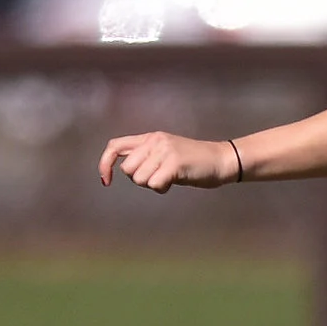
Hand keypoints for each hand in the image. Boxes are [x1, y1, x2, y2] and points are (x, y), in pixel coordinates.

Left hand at [98, 132, 238, 192]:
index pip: (115, 146)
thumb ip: (145, 156)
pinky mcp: (174, 162)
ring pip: (140, 179)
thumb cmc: (193, 162)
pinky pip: (155, 184)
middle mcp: (155, 141)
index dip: (105, 164)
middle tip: (159, 176)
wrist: (220, 160)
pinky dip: (163, 188)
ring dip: (153, 184)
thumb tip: (123, 168)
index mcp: (150, 137)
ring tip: (170, 177)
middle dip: (140, 179)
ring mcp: (165, 150)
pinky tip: (175, 182)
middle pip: (128, 170)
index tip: (106, 181)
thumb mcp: (165, 152)